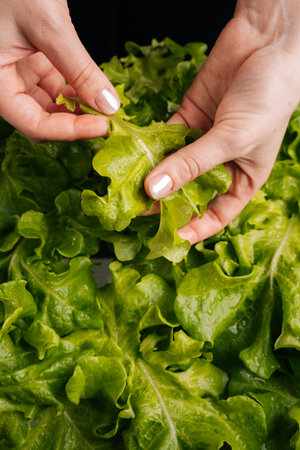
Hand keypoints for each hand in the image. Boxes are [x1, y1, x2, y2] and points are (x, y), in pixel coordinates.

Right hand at [0, 0, 119, 139]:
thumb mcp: (48, 26)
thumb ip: (79, 69)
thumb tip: (109, 105)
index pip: (35, 124)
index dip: (71, 131)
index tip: (104, 127)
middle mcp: (4, 82)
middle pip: (43, 118)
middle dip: (77, 121)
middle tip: (109, 119)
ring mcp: (17, 72)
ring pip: (51, 104)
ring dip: (79, 106)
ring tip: (106, 103)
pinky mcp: (30, 60)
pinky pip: (54, 84)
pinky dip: (75, 88)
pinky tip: (95, 87)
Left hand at [144, 0, 299, 243]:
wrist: (266, 44)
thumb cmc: (268, 98)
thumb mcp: (232, 139)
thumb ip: (192, 164)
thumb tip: (155, 190)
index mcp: (243, 178)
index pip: (218, 214)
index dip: (196, 228)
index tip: (172, 237)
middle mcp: (221, 164)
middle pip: (189, 191)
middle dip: (166, 202)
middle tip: (138, 210)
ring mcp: (202, 141)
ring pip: (173, 166)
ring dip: (152, 174)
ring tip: (128, 187)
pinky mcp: (187, 119)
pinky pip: (164, 139)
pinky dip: (149, 146)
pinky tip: (133, 155)